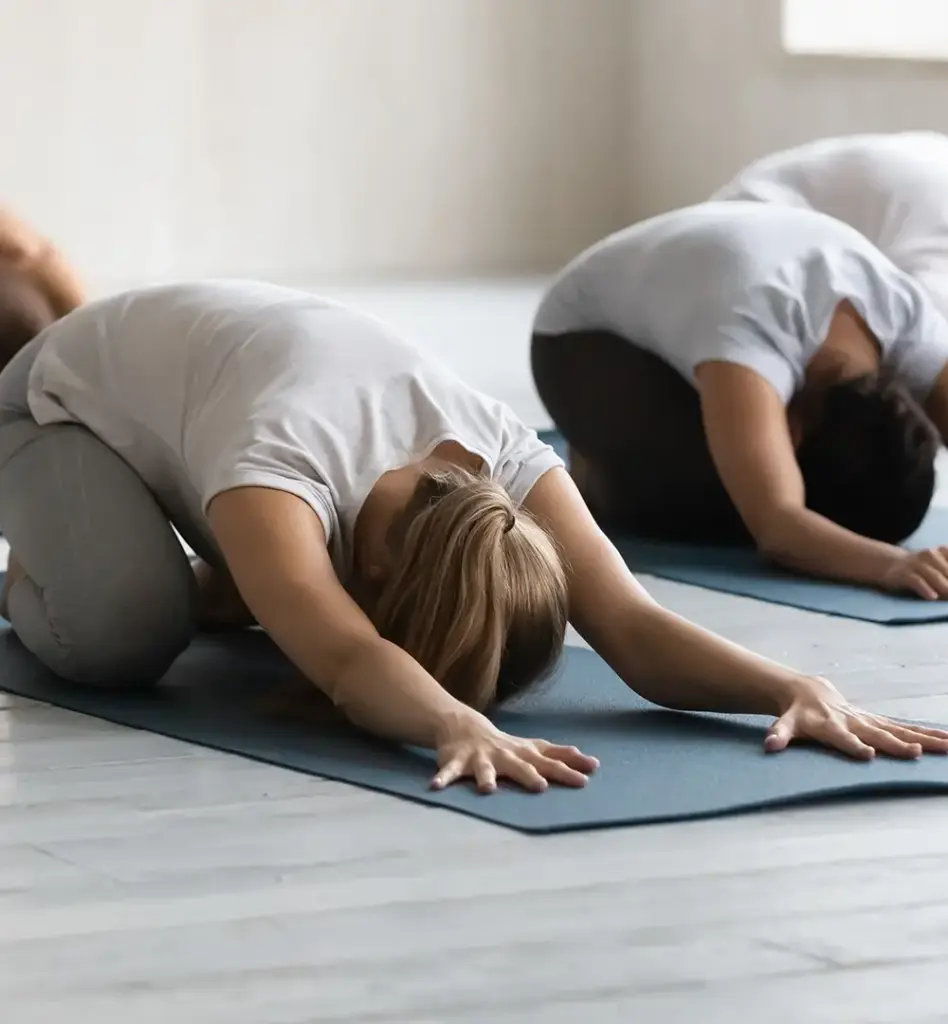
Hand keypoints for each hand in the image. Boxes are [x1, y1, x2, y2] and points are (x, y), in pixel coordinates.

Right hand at [431, 713, 598, 793]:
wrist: (464, 726)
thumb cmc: (505, 744)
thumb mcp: (533, 747)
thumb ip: (559, 756)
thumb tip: (592, 762)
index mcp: (524, 754)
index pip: (551, 761)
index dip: (569, 767)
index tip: (589, 773)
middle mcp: (505, 755)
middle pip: (521, 767)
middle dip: (530, 776)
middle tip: (542, 786)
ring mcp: (481, 758)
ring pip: (484, 770)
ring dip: (487, 778)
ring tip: (488, 789)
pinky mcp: (457, 762)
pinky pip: (448, 772)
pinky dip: (442, 778)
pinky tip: (435, 787)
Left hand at [765, 676, 947, 759]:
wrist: (807, 691)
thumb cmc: (796, 713)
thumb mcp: (785, 723)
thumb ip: (778, 734)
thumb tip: (769, 746)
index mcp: (829, 725)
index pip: (841, 738)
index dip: (853, 746)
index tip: (868, 754)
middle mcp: (852, 721)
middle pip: (876, 733)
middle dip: (895, 743)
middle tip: (915, 752)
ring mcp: (868, 721)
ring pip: (898, 729)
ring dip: (924, 738)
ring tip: (947, 745)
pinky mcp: (877, 721)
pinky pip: (904, 728)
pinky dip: (926, 733)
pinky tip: (947, 739)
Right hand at [882, 547, 947, 600]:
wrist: (890, 564)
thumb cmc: (921, 570)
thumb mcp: (939, 566)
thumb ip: (947, 571)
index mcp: (942, 552)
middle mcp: (931, 555)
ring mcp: (916, 563)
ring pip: (935, 576)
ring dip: (946, 588)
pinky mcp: (903, 574)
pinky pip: (916, 581)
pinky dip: (925, 589)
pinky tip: (932, 596)